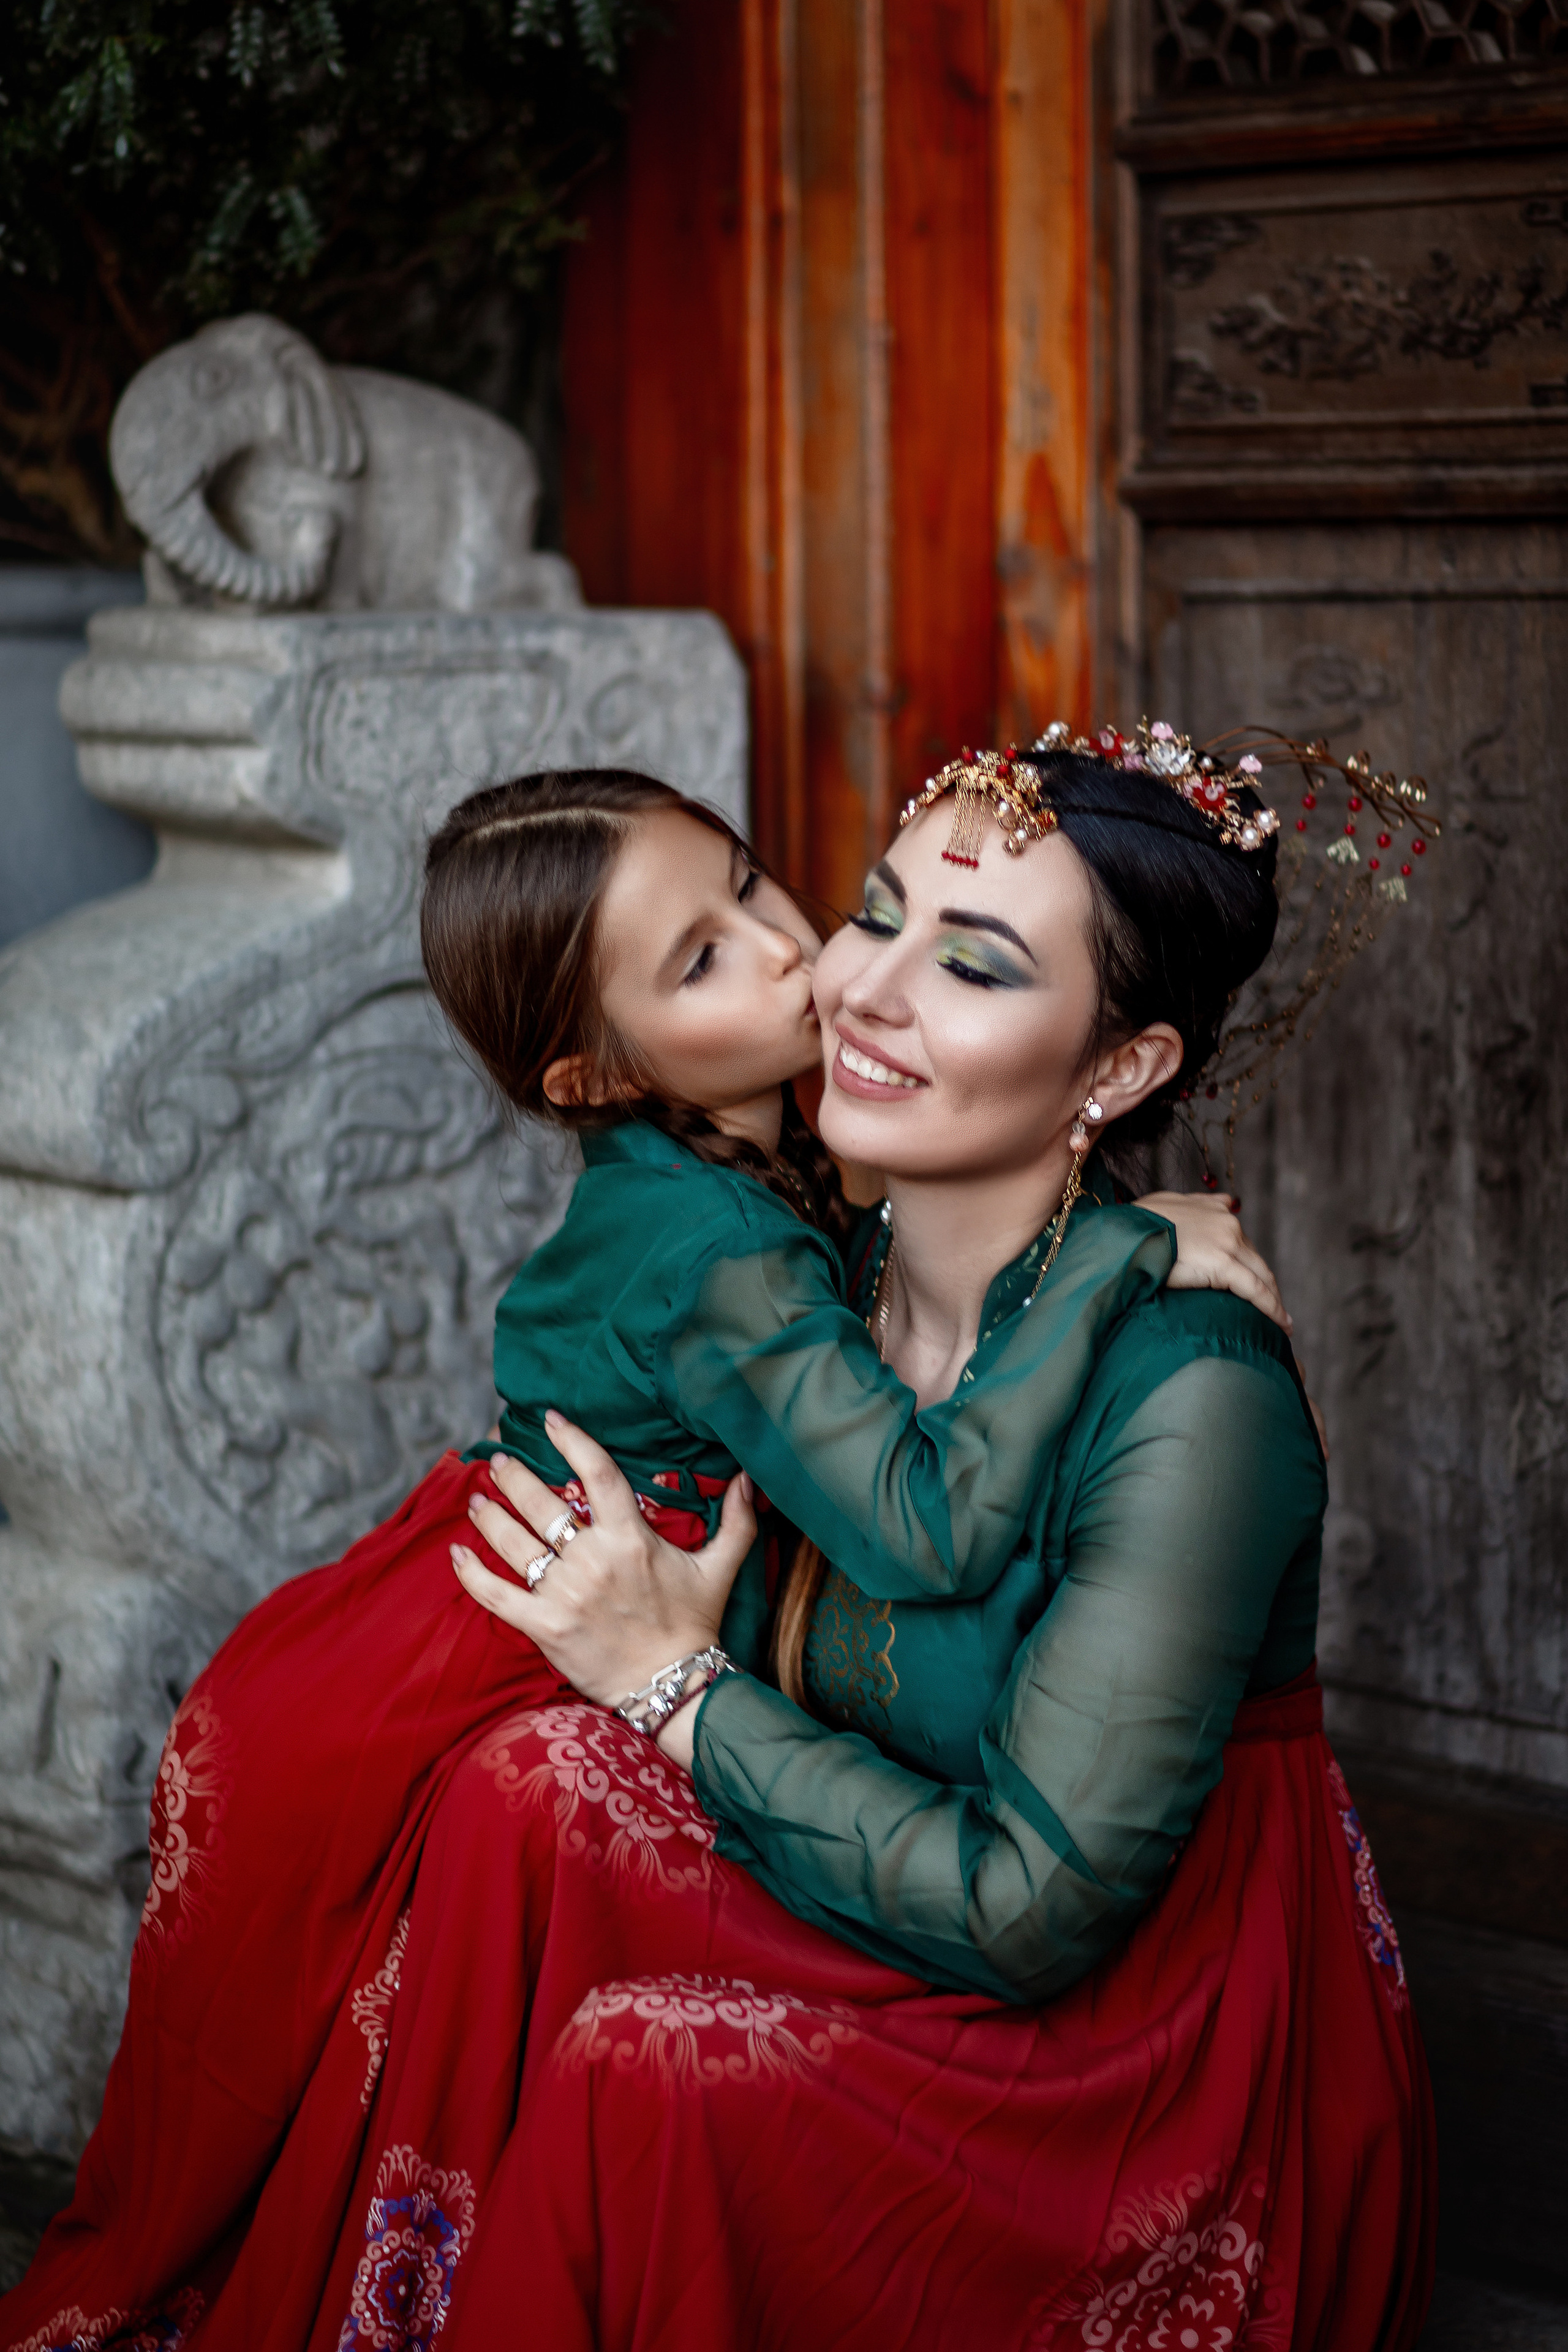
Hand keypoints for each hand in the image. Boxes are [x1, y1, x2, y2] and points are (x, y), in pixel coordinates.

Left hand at [451, 1412, 755, 1763]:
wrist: (673, 1686)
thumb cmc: (694, 1625)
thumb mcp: (721, 1569)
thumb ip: (737, 1522)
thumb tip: (752, 1479)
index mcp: (631, 1538)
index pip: (598, 1474)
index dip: (572, 1440)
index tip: (549, 1418)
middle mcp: (593, 1560)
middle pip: (542, 1505)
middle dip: (514, 1478)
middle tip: (499, 1462)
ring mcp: (565, 1594)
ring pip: (516, 1545)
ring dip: (490, 1517)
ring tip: (477, 1499)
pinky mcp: (545, 1628)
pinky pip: (498, 1596)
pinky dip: (472, 1574)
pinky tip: (456, 1554)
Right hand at [1138, 1190, 1291, 1333]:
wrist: (1126, 1232)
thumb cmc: (1138, 1222)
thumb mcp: (1170, 1202)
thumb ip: (1199, 1204)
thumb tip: (1226, 1200)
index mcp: (1216, 1211)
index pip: (1241, 1243)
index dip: (1250, 1266)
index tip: (1256, 1284)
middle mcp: (1228, 1224)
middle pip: (1256, 1260)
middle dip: (1267, 1285)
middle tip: (1276, 1309)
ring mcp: (1228, 1243)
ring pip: (1261, 1276)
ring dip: (1274, 1300)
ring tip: (1282, 1324)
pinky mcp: (1223, 1264)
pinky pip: (1255, 1290)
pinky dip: (1271, 1308)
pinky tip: (1281, 1325)